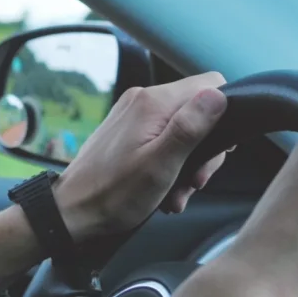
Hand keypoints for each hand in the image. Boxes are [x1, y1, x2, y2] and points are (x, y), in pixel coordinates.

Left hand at [53, 73, 229, 242]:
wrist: (73, 211)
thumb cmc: (113, 194)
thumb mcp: (160, 165)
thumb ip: (190, 127)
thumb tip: (218, 95)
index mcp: (153, 103)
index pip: (210, 85)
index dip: (225, 116)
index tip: (218, 151)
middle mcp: (143, 99)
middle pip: (198, 111)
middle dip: (204, 151)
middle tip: (194, 182)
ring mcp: (134, 114)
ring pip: (183, 129)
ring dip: (187, 164)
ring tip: (176, 194)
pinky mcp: (129, 130)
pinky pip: (164, 139)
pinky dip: (171, 164)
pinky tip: (165, 191)